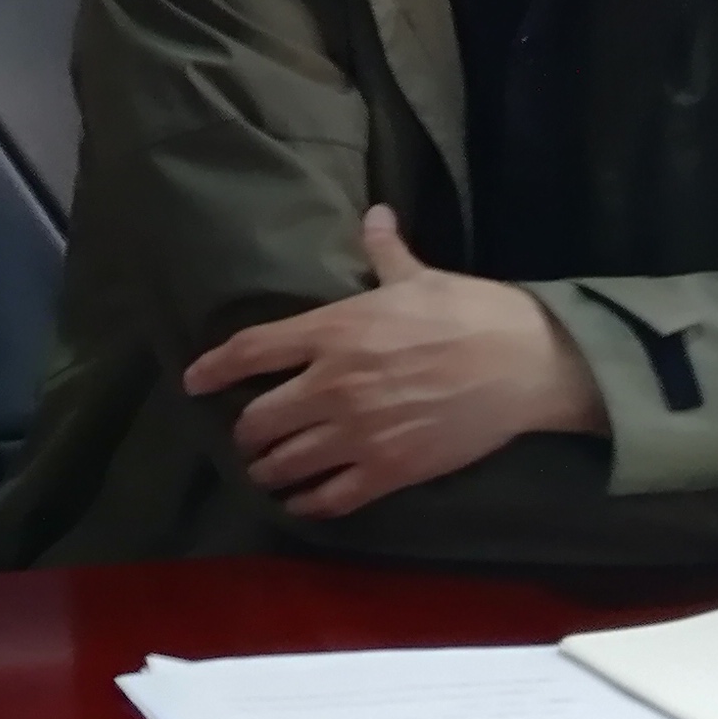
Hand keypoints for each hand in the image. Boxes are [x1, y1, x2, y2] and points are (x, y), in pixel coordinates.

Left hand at [179, 208, 606, 520]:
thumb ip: (384, 252)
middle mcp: (332, 384)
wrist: (524, 364)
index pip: (251, 350)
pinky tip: (300, 503)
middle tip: (246, 435)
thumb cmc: (470, 312)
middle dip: (245, 431)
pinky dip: (307, 503)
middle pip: (258, 419)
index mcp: (334, 330)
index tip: (193, 381)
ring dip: (268, 470)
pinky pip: (328, 497)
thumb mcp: (419, 277)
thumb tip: (375, 215)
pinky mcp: (388, 469)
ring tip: (266, 472)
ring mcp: (357, 432)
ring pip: (285, 463)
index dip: (213, 368)